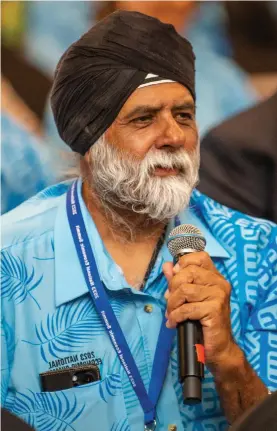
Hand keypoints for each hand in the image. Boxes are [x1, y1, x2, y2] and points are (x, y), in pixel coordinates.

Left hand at [163, 251, 236, 369]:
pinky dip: (175, 316)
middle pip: (187, 273)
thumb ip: (178, 281)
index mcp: (215, 277)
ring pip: (184, 290)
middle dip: (173, 288)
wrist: (219, 348)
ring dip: (172, 304)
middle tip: (171, 302)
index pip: (200, 257)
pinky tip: (174, 323)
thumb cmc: (204, 322)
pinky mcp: (215, 310)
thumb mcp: (189, 298)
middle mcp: (219, 283)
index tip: (174, 276)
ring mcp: (219, 296)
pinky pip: (187, 308)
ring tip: (172, 314)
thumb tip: (166, 266)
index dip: (183, 263)